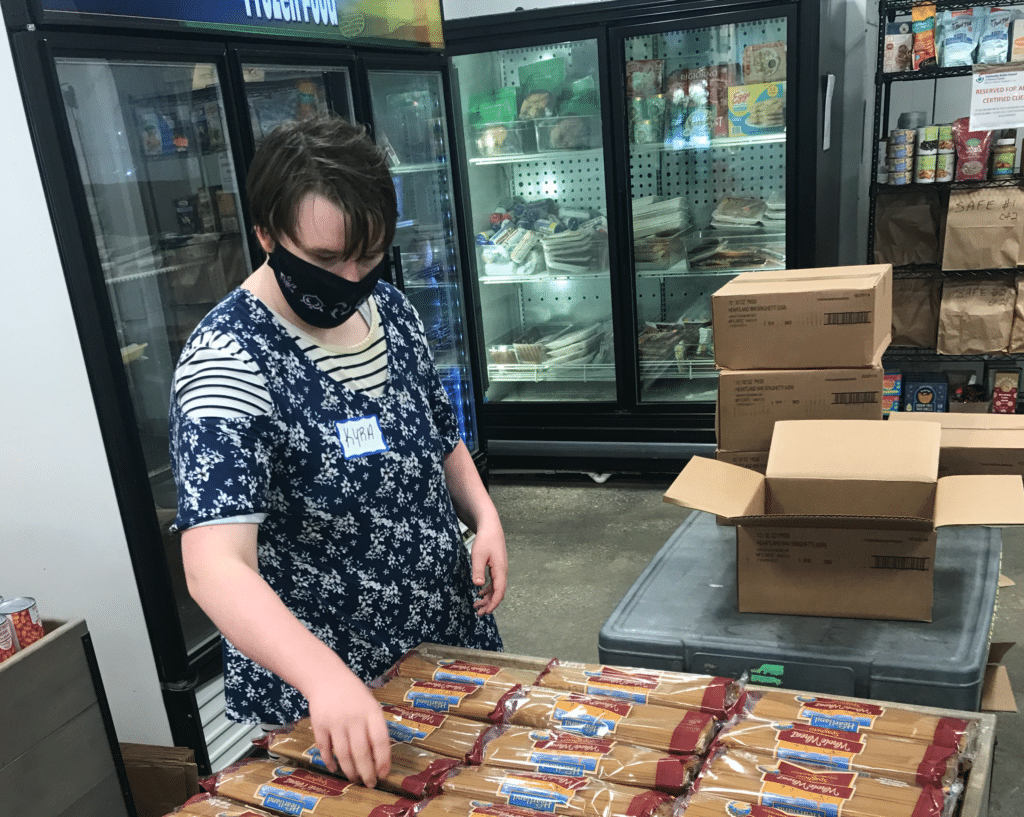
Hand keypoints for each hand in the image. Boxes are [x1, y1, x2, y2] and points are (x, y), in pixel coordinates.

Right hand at [305, 669, 390, 786]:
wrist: (327, 678)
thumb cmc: (354, 695)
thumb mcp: (370, 705)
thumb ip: (375, 728)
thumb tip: (380, 759)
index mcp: (371, 711)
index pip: (380, 739)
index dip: (383, 760)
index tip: (384, 774)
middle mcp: (354, 717)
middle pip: (361, 752)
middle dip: (366, 772)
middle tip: (369, 784)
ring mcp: (335, 722)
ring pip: (343, 754)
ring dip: (350, 771)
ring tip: (355, 779)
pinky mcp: (319, 725)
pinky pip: (325, 749)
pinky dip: (330, 762)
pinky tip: (335, 769)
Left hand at [471, 521, 507, 615]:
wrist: (491, 527)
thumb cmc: (485, 540)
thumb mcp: (478, 555)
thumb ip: (478, 570)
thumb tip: (478, 585)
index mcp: (500, 570)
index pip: (499, 592)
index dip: (493, 604)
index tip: (486, 612)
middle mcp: (502, 572)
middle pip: (498, 593)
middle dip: (489, 604)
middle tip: (478, 613)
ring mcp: (500, 570)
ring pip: (496, 589)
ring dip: (487, 598)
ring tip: (476, 605)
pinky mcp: (497, 567)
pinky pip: (494, 583)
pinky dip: (487, 590)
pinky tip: (479, 592)